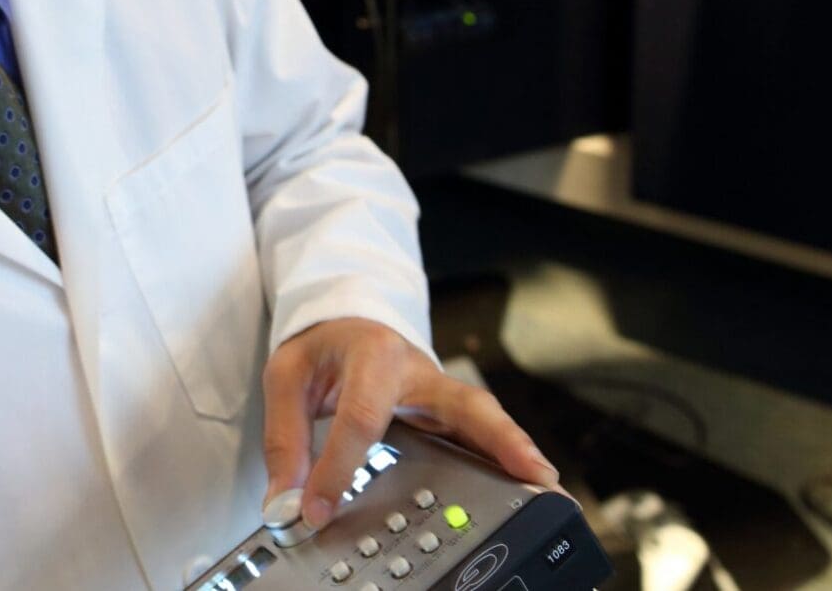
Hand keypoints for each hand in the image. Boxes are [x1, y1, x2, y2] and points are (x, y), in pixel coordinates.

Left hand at [262, 317, 558, 530]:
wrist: (343, 320)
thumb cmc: (322, 349)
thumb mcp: (288, 379)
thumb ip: (287, 441)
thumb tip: (287, 501)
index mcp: (373, 354)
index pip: (361, 419)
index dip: (338, 469)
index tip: (318, 510)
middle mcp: (419, 371)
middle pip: (464, 403)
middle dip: (496, 438)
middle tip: (527, 469)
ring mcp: (440, 392)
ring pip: (484, 420)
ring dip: (515, 452)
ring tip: (545, 486)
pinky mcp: (447, 412)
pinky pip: (479, 434)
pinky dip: (504, 457)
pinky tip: (526, 484)